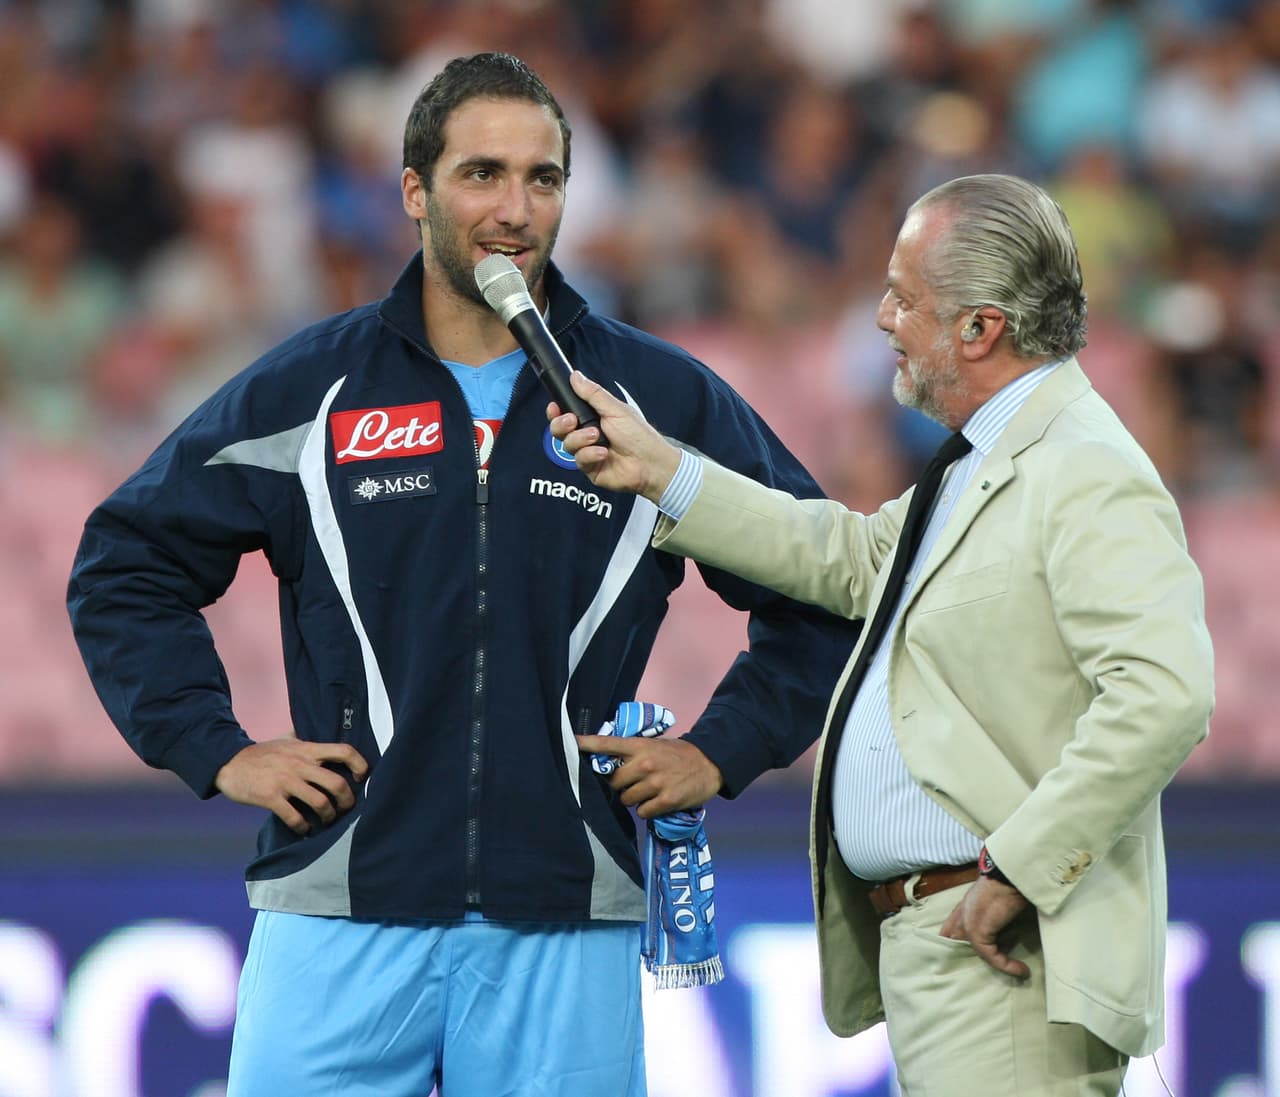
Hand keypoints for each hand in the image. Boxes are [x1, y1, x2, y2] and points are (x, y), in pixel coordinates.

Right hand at [214, 738, 369, 834]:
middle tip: (345, 809)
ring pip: (320, 802)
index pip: (344, 751)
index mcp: (307, 749)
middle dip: (347, 801)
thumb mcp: (287, 740)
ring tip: (326, 821)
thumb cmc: (262, 753)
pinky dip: (303, 827)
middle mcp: (300, 764)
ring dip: (328, 817)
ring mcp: (285, 781)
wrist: (228, 762)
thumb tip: (323, 738)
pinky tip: (303, 829)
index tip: (362, 777)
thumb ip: (305, 741)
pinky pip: (295, 817)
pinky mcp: (270, 797)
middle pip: (337, 783)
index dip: (360, 764)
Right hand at [547, 372, 681, 500]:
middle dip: (561, 424)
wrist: (650, 462)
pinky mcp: (589, 468)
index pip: (566, 413)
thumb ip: (593, 394)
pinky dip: (590, 455)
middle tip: (572, 421)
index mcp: (593, 418)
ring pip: (567, 444)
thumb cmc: (639, 435)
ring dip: (580, 439)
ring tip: (597, 437)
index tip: (554, 406)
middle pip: (559, 429)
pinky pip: (579, 460)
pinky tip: (604, 453)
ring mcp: (587, 452)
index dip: (556, 411)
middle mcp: (587, 435)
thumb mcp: (615, 409)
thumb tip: (576, 376)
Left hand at [576, 733, 722, 818]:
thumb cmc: (677, 754)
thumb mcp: (654, 745)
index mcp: (640, 746)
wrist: (709, 763)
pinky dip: (647, 811)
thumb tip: (608, 765)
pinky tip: (658, 802)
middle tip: (632, 782)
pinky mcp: (665, 800)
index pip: (608, 743)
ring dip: (633, 799)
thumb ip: (633, 753)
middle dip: (619, 785)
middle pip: (613, 781)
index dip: (588, 743)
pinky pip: (642, 813)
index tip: (572, 742)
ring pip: (626, 799)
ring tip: (648, 792)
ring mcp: (655, 783)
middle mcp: (644, 763)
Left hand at [939, 877, 1031, 977]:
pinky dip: (1007, 965)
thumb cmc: (1009, 884)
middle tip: (973, 971)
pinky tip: (1021, 969)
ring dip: (994, 963)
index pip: (950, 927)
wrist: (1009, 876)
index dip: (951, 941)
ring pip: (974, 950)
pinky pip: (991, 955)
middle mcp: (963, 915)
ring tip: (1012, 970)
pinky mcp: (977, 932)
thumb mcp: (998, 901)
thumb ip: (996, 917)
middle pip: (952, 940)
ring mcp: (968, 923)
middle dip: (961, 956)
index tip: (956, 953)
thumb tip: (1007, 934)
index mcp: (966, 906)